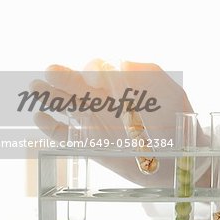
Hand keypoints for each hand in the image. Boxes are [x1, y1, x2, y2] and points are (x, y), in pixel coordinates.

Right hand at [32, 59, 195, 146]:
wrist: (182, 156)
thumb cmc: (179, 121)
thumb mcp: (170, 93)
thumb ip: (148, 75)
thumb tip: (119, 62)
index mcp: (121, 85)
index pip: (97, 70)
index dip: (92, 71)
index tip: (96, 80)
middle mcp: (104, 100)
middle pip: (75, 84)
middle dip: (62, 76)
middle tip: (51, 73)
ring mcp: (95, 121)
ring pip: (66, 105)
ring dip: (50, 96)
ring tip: (37, 88)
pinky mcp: (89, 143)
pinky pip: (64, 134)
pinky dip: (50, 126)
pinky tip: (41, 116)